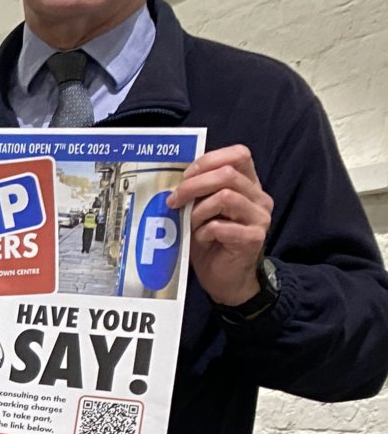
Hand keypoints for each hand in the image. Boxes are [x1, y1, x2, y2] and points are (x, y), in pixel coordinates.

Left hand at [170, 145, 271, 306]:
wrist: (226, 279)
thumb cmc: (210, 242)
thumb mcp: (201, 211)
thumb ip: (198, 192)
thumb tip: (174, 179)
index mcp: (248, 185)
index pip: (239, 154)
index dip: (209, 160)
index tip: (186, 175)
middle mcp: (259, 198)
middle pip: (227, 174)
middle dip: (193, 185)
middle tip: (174, 200)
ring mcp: (259, 218)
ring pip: (224, 197)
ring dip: (198, 211)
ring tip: (190, 225)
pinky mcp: (254, 238)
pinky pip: (221, 226)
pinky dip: (203, 232)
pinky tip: (201, 240)